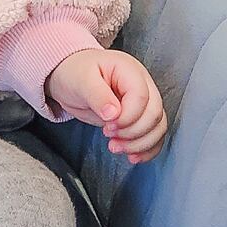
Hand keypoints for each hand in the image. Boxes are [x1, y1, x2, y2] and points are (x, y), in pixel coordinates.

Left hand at [45, 49, 168, 164]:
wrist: (69, 76)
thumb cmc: (74, 72)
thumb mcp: (80, 80)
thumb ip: (97, 95)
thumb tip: (113, 114)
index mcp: (129, 70)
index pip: (141, 97)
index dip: (128, 117)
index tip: (108, 126)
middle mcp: (142, 84)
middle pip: (154, 114)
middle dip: (133, 132)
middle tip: (109, 136)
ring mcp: (143, 101)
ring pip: (158, 127)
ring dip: (140, 143)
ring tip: (115, 147)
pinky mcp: (139, 117)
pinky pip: (154, 135)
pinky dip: (147, 148)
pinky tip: (133, 156)